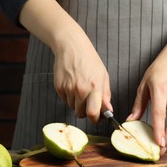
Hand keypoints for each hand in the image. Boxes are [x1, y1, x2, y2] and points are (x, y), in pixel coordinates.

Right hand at [19, 0, 111, 123]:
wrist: (71, 47)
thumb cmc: (90, 60)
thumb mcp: (103, 76)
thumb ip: (106, 95)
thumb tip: (108, 110)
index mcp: (94, 87)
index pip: (93, 113)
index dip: (95, 119)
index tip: (96, 118)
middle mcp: (80, 89)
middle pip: (80, 113)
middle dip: (85, 112)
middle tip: (88, 103)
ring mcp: (68, 89)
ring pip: (72, 107)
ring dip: (76, 103)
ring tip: (80, 88)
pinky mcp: (58, 87)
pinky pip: (64, 100)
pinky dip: (68, 96)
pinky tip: (72, 84)